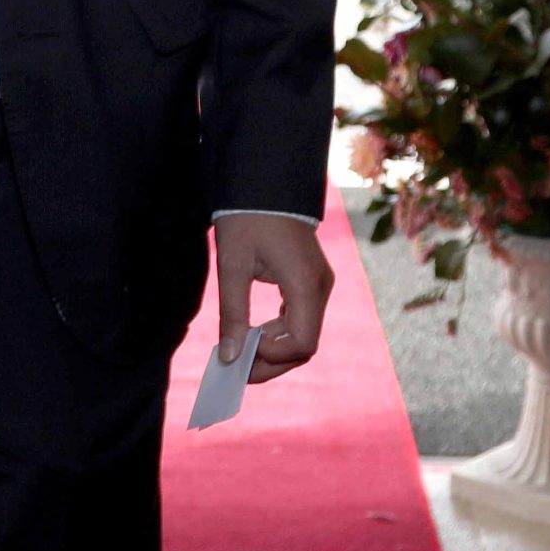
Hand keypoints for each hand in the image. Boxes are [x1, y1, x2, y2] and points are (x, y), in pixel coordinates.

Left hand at [214, 213, 333, 384]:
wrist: (265, 180)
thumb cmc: (247, 218)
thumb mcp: (232, 265)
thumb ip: (232, 314)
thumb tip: (229, 357)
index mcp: (305, 283)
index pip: (301, 343)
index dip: (271, 357)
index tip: (238, 355)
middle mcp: (320, 287)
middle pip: (305, 345)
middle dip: (272, 362)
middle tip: (235, 370)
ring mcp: (319, 284)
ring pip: (304, 334)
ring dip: (275, 350)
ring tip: (240, 355)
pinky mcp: (311, 280)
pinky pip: (301, 318)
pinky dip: (279, 333)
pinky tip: (253, 335)